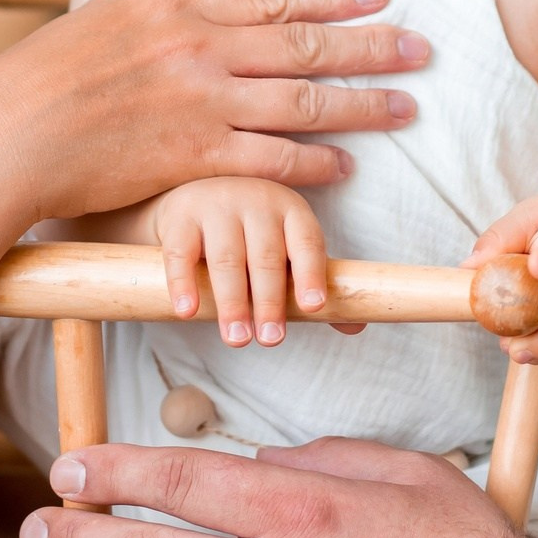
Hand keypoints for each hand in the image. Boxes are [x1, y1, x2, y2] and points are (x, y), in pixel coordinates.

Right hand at [0, 0, 427, 227]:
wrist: (9, 135)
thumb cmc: (41, 76)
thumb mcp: (94, 15)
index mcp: (177, 5)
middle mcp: (199, 48)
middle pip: (303, 44)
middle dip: (370, 46)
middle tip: (420, 49)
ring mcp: (201, 103)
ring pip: (301, 101)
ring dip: (360, 105)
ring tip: (404, 107)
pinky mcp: (194, 157)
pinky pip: (271, 159)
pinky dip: (313, 162)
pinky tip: (345, 164)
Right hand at [151, 178, 329, 346]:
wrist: (194, 197)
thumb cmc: (252, 235)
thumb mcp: (286, 251)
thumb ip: (314, 286)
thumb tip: (357, 325)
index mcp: (291, 210)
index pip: (307, 242)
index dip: (311, 274)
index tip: (312, 307)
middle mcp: (256, 200)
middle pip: (266, 256)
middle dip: (270, 301)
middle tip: (272, 340)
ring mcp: (216, 205)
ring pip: (227, 258)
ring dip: (232, 302)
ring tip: (237, 338)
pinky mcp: (181, 216)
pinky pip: (181, 253)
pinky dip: (183, 283)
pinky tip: (188, 311)